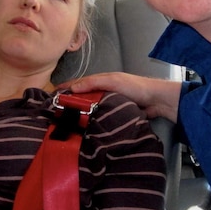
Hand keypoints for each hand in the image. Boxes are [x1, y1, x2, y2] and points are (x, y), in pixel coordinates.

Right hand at [61, 72, 180, 122]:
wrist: (158, 101)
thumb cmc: (136, 87)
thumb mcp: (113, 81)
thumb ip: (94, 83)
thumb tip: (73, 88)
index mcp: (103, 81)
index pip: (80, 84)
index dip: (67, 88)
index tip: (52, 95)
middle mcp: (105, 92)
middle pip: (84, 97)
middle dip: (71, 102)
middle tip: (57, 112)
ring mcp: (111, 104)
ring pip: (92, 108)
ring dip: (81, 114)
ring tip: (67, 122)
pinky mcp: (117, 116)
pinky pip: (101, 118)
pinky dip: (92, 121)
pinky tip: (85, 129)